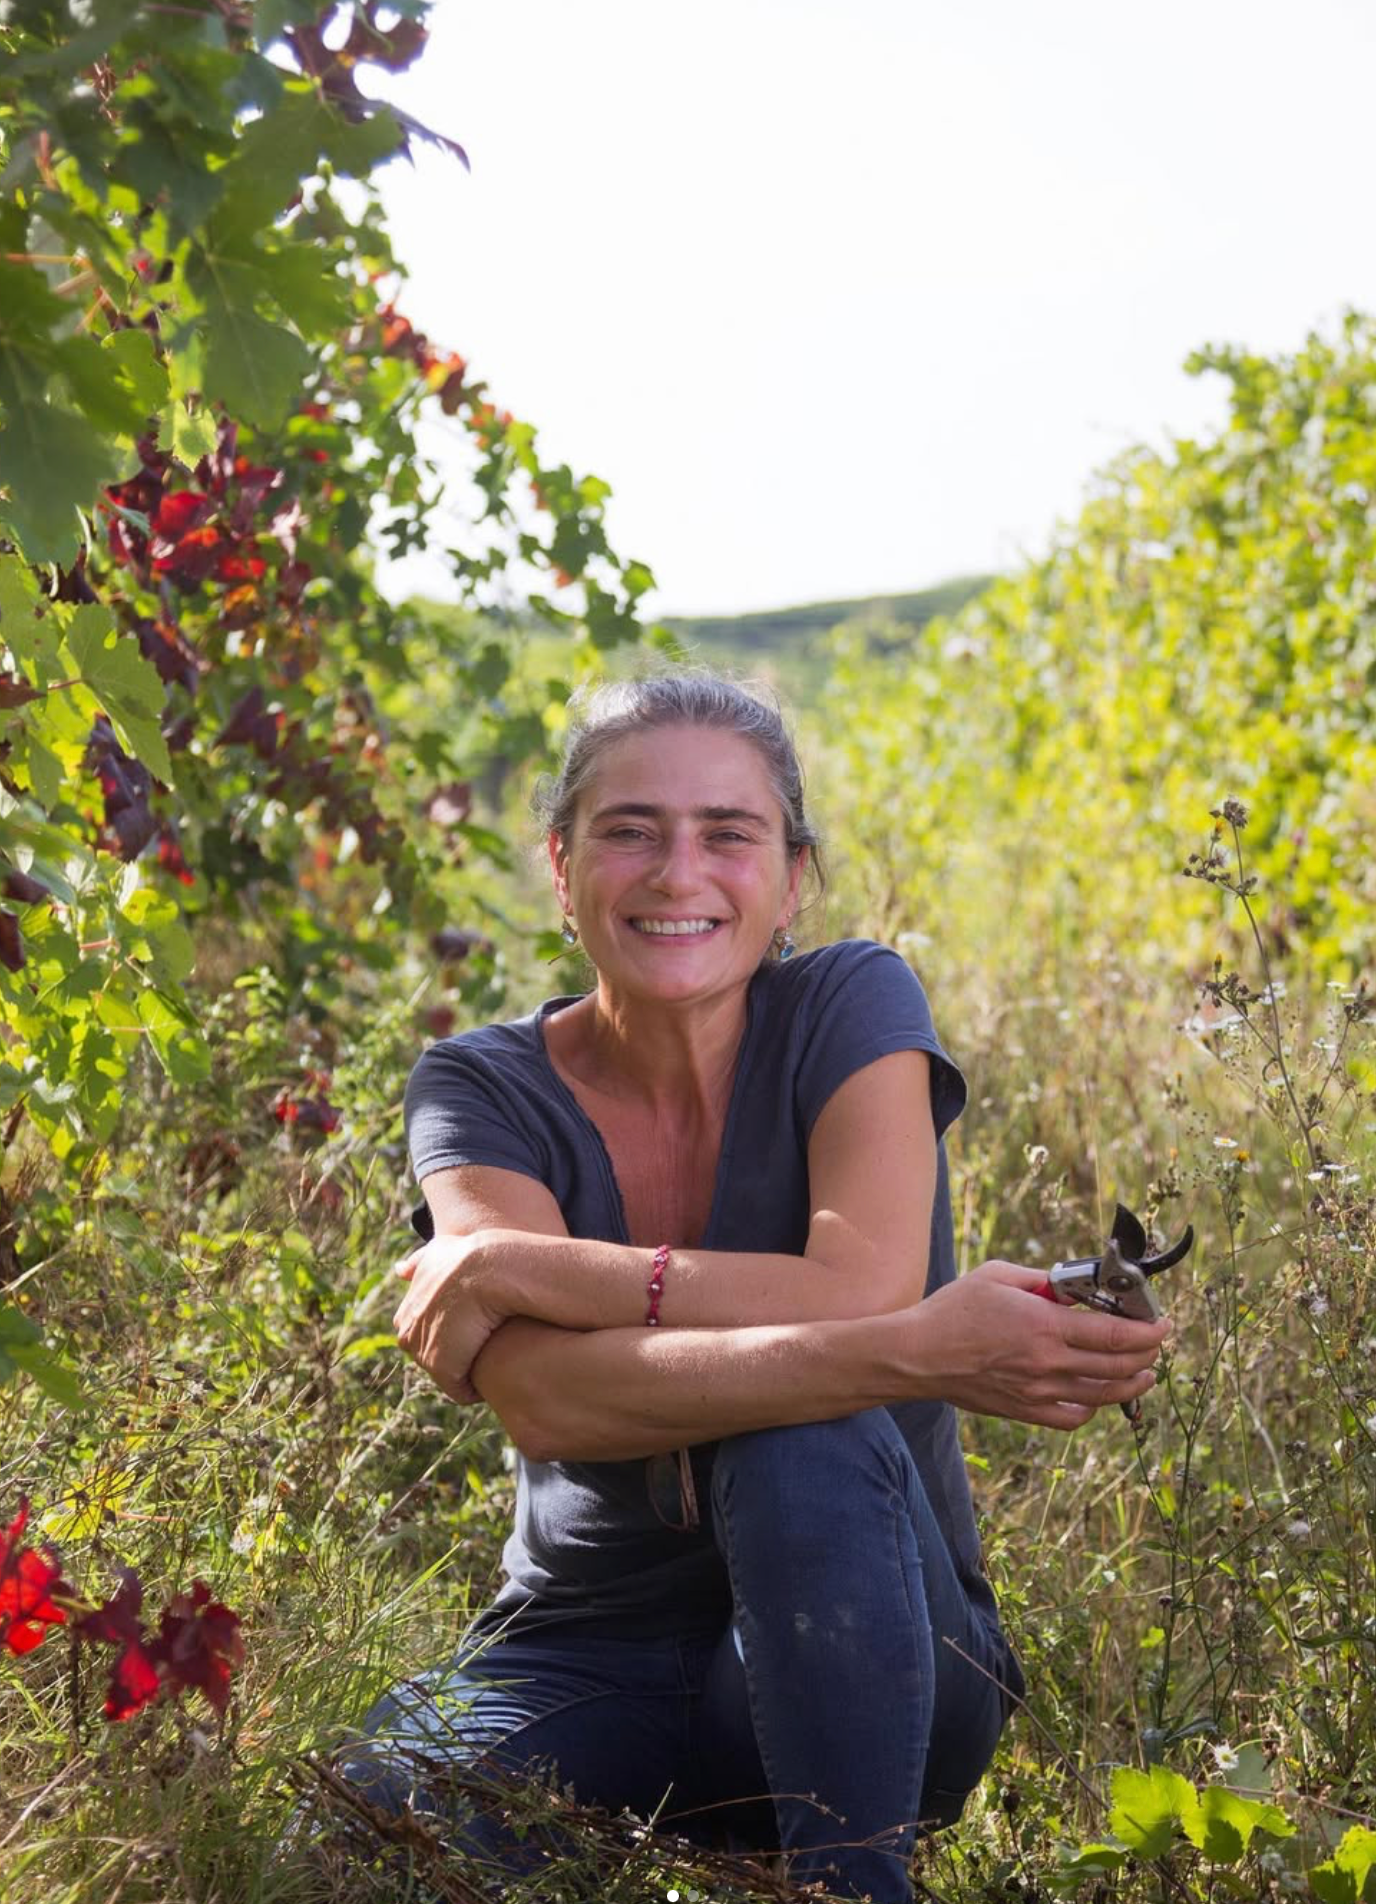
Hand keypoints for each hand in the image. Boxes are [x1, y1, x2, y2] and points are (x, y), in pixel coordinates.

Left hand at [393, 1231, 507, 1403]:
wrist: (486, 1268)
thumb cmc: (469, 1256)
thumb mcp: (438, 1250)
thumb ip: (419, 1262)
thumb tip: (399, 1270)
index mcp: (405, 1315)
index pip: (426, 1336)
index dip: (453, 1332)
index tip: (475, 1323)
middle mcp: (408, 1335)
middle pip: (436, 1355)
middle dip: (458, 1353)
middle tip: (486, 1337)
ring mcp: (423, 1354)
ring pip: (450, 1373)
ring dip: (470, 1368)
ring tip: (494, 1352)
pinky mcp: (444, 1369)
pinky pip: (464, 1390)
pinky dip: (479, 1386)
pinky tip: (497, 1369)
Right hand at [906, 1258, 1172, 1429]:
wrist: (918, 1355)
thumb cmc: (953, 1310)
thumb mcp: (998, 1276)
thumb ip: (1043, 1280)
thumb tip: (1075, 1288)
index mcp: (1044, 1326)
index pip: (1115, 1335)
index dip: (1148, 1331)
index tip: (1162, 1323)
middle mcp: (1048, 1363)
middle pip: (1118, 1365)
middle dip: (1147, 1353)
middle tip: (1154, 1342)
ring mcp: (1038, 1392)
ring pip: (1104, 1394)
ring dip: (1133, 1382)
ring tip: (1145, 1372)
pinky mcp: (1025, 1411)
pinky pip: (1074, 1417)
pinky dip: (1095, 1407)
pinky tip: (1100, 1394)